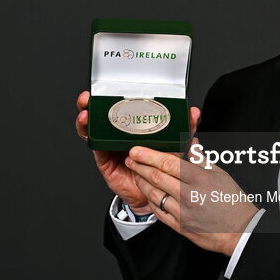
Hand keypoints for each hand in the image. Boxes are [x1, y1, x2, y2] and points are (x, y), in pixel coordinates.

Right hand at [75, 90, 200, 212]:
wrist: (155, 192)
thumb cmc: (162, 168)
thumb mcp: (175, 146)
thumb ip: (184, 129)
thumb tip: (193, 113)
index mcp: (135, 128)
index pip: (122, 107)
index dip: (114, 95)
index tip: (112, 86)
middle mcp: (120, 133)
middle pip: (103, 113)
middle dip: (94, 102)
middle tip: (91, 95)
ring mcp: (110, 144)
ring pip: (93, 126)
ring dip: (86, 116)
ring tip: (86, 108)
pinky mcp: (104, 157)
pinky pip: (93, 144)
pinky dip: (88, 134)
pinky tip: (87, 126)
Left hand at [124, 145, 258, 255]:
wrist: (240, 231)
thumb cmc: (232, 201)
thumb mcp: (220, 174)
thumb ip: (200, 158)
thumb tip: (190, 143)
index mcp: (199, 179)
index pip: (168, 163)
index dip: (149, 155)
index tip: (137, 149)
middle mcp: (188, 195)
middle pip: (156, 177)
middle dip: (139, 166)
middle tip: (131, 158)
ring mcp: (182, 212)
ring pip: (153, 194)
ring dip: (142, 182)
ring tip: (136, 173)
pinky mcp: (179, 226)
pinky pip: (158, 211)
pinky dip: (150, 200)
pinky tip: (148, 193)